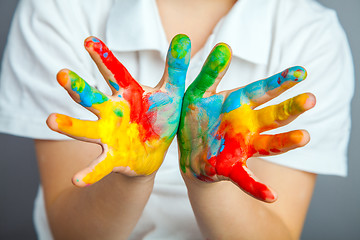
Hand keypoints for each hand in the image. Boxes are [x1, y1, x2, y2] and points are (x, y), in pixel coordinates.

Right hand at [47, 34, 190, 186]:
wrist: (155, 151)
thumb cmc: (160, 117)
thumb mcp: (172, 92)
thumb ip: (175, 68)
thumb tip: (183, 38)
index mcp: (127, 94)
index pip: (113, 72)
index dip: (102, 57)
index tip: (89, 41)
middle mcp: (112, 112)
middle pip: (92, 98)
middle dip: (77, 88)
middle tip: (62, 74)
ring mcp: (109, 135)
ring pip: (87, 130)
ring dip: (70, 126)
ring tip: (51, 120)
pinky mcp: (113, 158)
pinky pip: (100, 166)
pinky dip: (89, 172)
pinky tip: (76, 179)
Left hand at [178, 43, 315, 201]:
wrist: (186, 148)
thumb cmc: (194, 116)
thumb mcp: (197, 92)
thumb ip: (210, 73)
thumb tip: (225, 47)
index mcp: (237, 104)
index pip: (262, 90)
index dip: (280, 82)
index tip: (300, 72)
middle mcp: (246, 125)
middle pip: (273, 116)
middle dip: (290, 108)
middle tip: (309, 99)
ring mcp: (242, 147)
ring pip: (269, 144)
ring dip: (286, 142)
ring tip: (303, 137)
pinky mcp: (231, 168)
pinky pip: (245, 178)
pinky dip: (257, 187)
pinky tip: (271, 195)